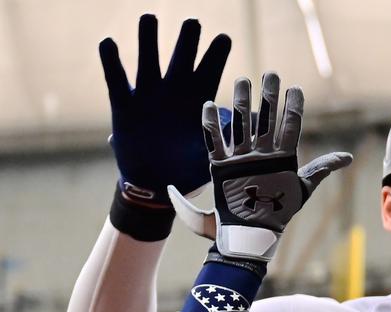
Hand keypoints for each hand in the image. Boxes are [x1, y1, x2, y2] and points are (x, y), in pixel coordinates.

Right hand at [100, 15, 230, 205]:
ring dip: (148, 40)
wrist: (154, 184)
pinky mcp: (124, 105)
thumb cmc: (187, 169)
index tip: (224, 37)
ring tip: (149, 17)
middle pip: (181, 58)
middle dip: (187, 40)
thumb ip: (225, 137)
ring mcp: (147, 95)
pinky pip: (116, 80)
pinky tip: (108, 43)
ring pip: (148, 60)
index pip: (210, 72)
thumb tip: (250, 124)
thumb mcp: (211, 155)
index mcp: (197, 102)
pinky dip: (112, 62)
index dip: (216, 55)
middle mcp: (173, 92)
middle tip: (193, 22)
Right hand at [170, 72, 351, 262]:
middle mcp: (261, 153)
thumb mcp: (304, 187)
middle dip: (269, 96)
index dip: (293, 107)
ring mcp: (242, 158)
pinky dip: (212, 126)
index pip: (289, 126)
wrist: (254, 232)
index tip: (296, 88)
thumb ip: (322, 169)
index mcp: (281, 157)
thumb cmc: (280, 210)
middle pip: (266, 119)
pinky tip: (212, 106)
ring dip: (242, 102)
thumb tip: (348, 157)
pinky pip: (216, 143)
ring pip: (241, 124)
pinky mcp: (221, 167)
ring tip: (244, 81)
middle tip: (271, 75)